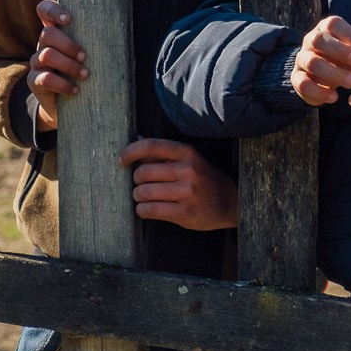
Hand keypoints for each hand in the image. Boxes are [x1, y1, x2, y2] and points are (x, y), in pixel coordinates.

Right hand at [27, 0, 86, 132]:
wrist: (69, 101)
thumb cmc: (84, 70)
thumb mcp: (90, 52)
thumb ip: (96, 38)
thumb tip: (125, 28)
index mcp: (57, 31)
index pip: (44, 10)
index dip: (53, 10)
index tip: (68, 19)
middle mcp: (43, 44)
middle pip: (47, 34)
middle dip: (69, 44)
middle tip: (85, 56)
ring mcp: (37, 62)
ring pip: (46, 55)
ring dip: (69, 65)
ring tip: (86, 75)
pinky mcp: (34, 81)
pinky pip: (45, 79)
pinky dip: (63, 84)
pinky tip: (76, 90)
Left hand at [119, 139, 237, 230]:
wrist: (229, 202)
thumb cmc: (202, 179)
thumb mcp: (188, 160)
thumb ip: (161, 153)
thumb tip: (135, 138)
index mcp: (187, 152)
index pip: (151, 146)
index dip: (130, 152)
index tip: (121, 160)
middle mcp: (188, 170)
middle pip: (142, 172)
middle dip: (137, 181)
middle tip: (142, 185)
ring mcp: (187, 192)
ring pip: (143, 193)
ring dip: (139, 197)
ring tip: (147, 198)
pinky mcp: (184, 212)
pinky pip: (148, 210)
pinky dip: (142, 210)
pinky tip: (149, 209)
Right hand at [291, 15, 350, 105]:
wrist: (318, 75)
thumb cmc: (341, 58)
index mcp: (325, 29)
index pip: (333, 24)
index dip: (349, 34)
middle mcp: (310, 41)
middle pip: (319, 40)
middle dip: (339, 50)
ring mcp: (302, 59)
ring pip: (312, 62)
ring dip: (333, 73)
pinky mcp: (297, 78)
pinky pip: (304, 84)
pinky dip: (320, 91)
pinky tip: (334, 97)